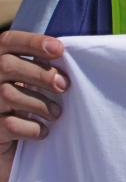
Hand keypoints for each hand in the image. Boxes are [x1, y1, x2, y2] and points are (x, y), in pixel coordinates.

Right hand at [0, 30, 67, 151]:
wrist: (4, 141)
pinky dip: (32, 128)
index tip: (59, 49)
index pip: (8, 41)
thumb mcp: (27, 80)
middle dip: (41, 74)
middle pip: (7, 66)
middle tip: (64, 86)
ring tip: (56, 112)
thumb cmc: (21, 104)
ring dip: (40, 104)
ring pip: (9, 95)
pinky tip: (43, 131)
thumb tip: (62, 53)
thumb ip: (37, 66)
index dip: (33, 42)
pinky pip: (10, 125)